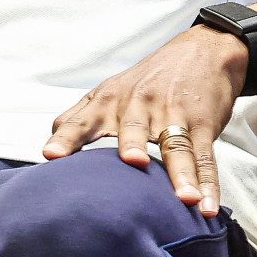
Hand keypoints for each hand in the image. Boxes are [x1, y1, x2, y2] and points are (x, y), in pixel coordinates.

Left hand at [42, 25, 247, 214]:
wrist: (202, 50)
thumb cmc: (148, 79)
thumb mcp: (110, 90)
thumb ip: (79, 118)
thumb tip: (48, 150)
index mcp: (110, 100)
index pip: (83, 120)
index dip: (67, 138)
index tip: (51, 156)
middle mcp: (140, 105)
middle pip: (133, 128)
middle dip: (131, 144)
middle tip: (132, 162)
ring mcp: (174, 113)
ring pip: (176, 146)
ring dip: (180, 173)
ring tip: (184, 198)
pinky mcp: (203, 124)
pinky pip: (204, 156)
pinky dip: (208, 183)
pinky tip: (206, 206)